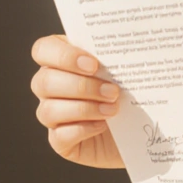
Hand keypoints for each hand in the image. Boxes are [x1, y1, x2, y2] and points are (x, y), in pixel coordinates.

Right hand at [30, 34, 124, 167]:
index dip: (63, 56)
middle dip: (81, 86)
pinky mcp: (60, 141)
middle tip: (113, 90)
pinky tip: (103, 125)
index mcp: (62, 60)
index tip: (93, 64)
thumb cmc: (132, 89)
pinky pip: (60, 136)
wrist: (140, 126)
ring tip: (113, 108)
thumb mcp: (128, 68)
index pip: (43, 49)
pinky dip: (83, 129)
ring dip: (84, 108)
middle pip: (43, 81)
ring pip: (48, 110)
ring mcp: (52, 115)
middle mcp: (50, 87)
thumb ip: (119, 54)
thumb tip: (135, 40)